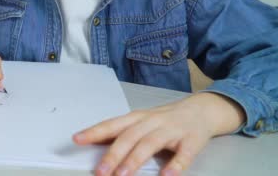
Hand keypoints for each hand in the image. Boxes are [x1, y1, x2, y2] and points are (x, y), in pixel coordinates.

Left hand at [72, 92, 245, 175]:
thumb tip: (96, 146)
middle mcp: (152, 122)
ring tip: (123, 175)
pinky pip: (183, 154)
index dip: (94, 132)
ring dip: (135, 160)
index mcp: (137, 118)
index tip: (77, 139)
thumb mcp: (142, 122)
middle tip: (100, 171)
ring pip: (150, 144)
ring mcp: (171, 130)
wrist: (202, 110)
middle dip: (113, 154)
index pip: (112, 125)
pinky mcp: (191, 141)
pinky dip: (175, 166)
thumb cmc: (165, 120)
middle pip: (129, 136)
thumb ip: (123, 133)